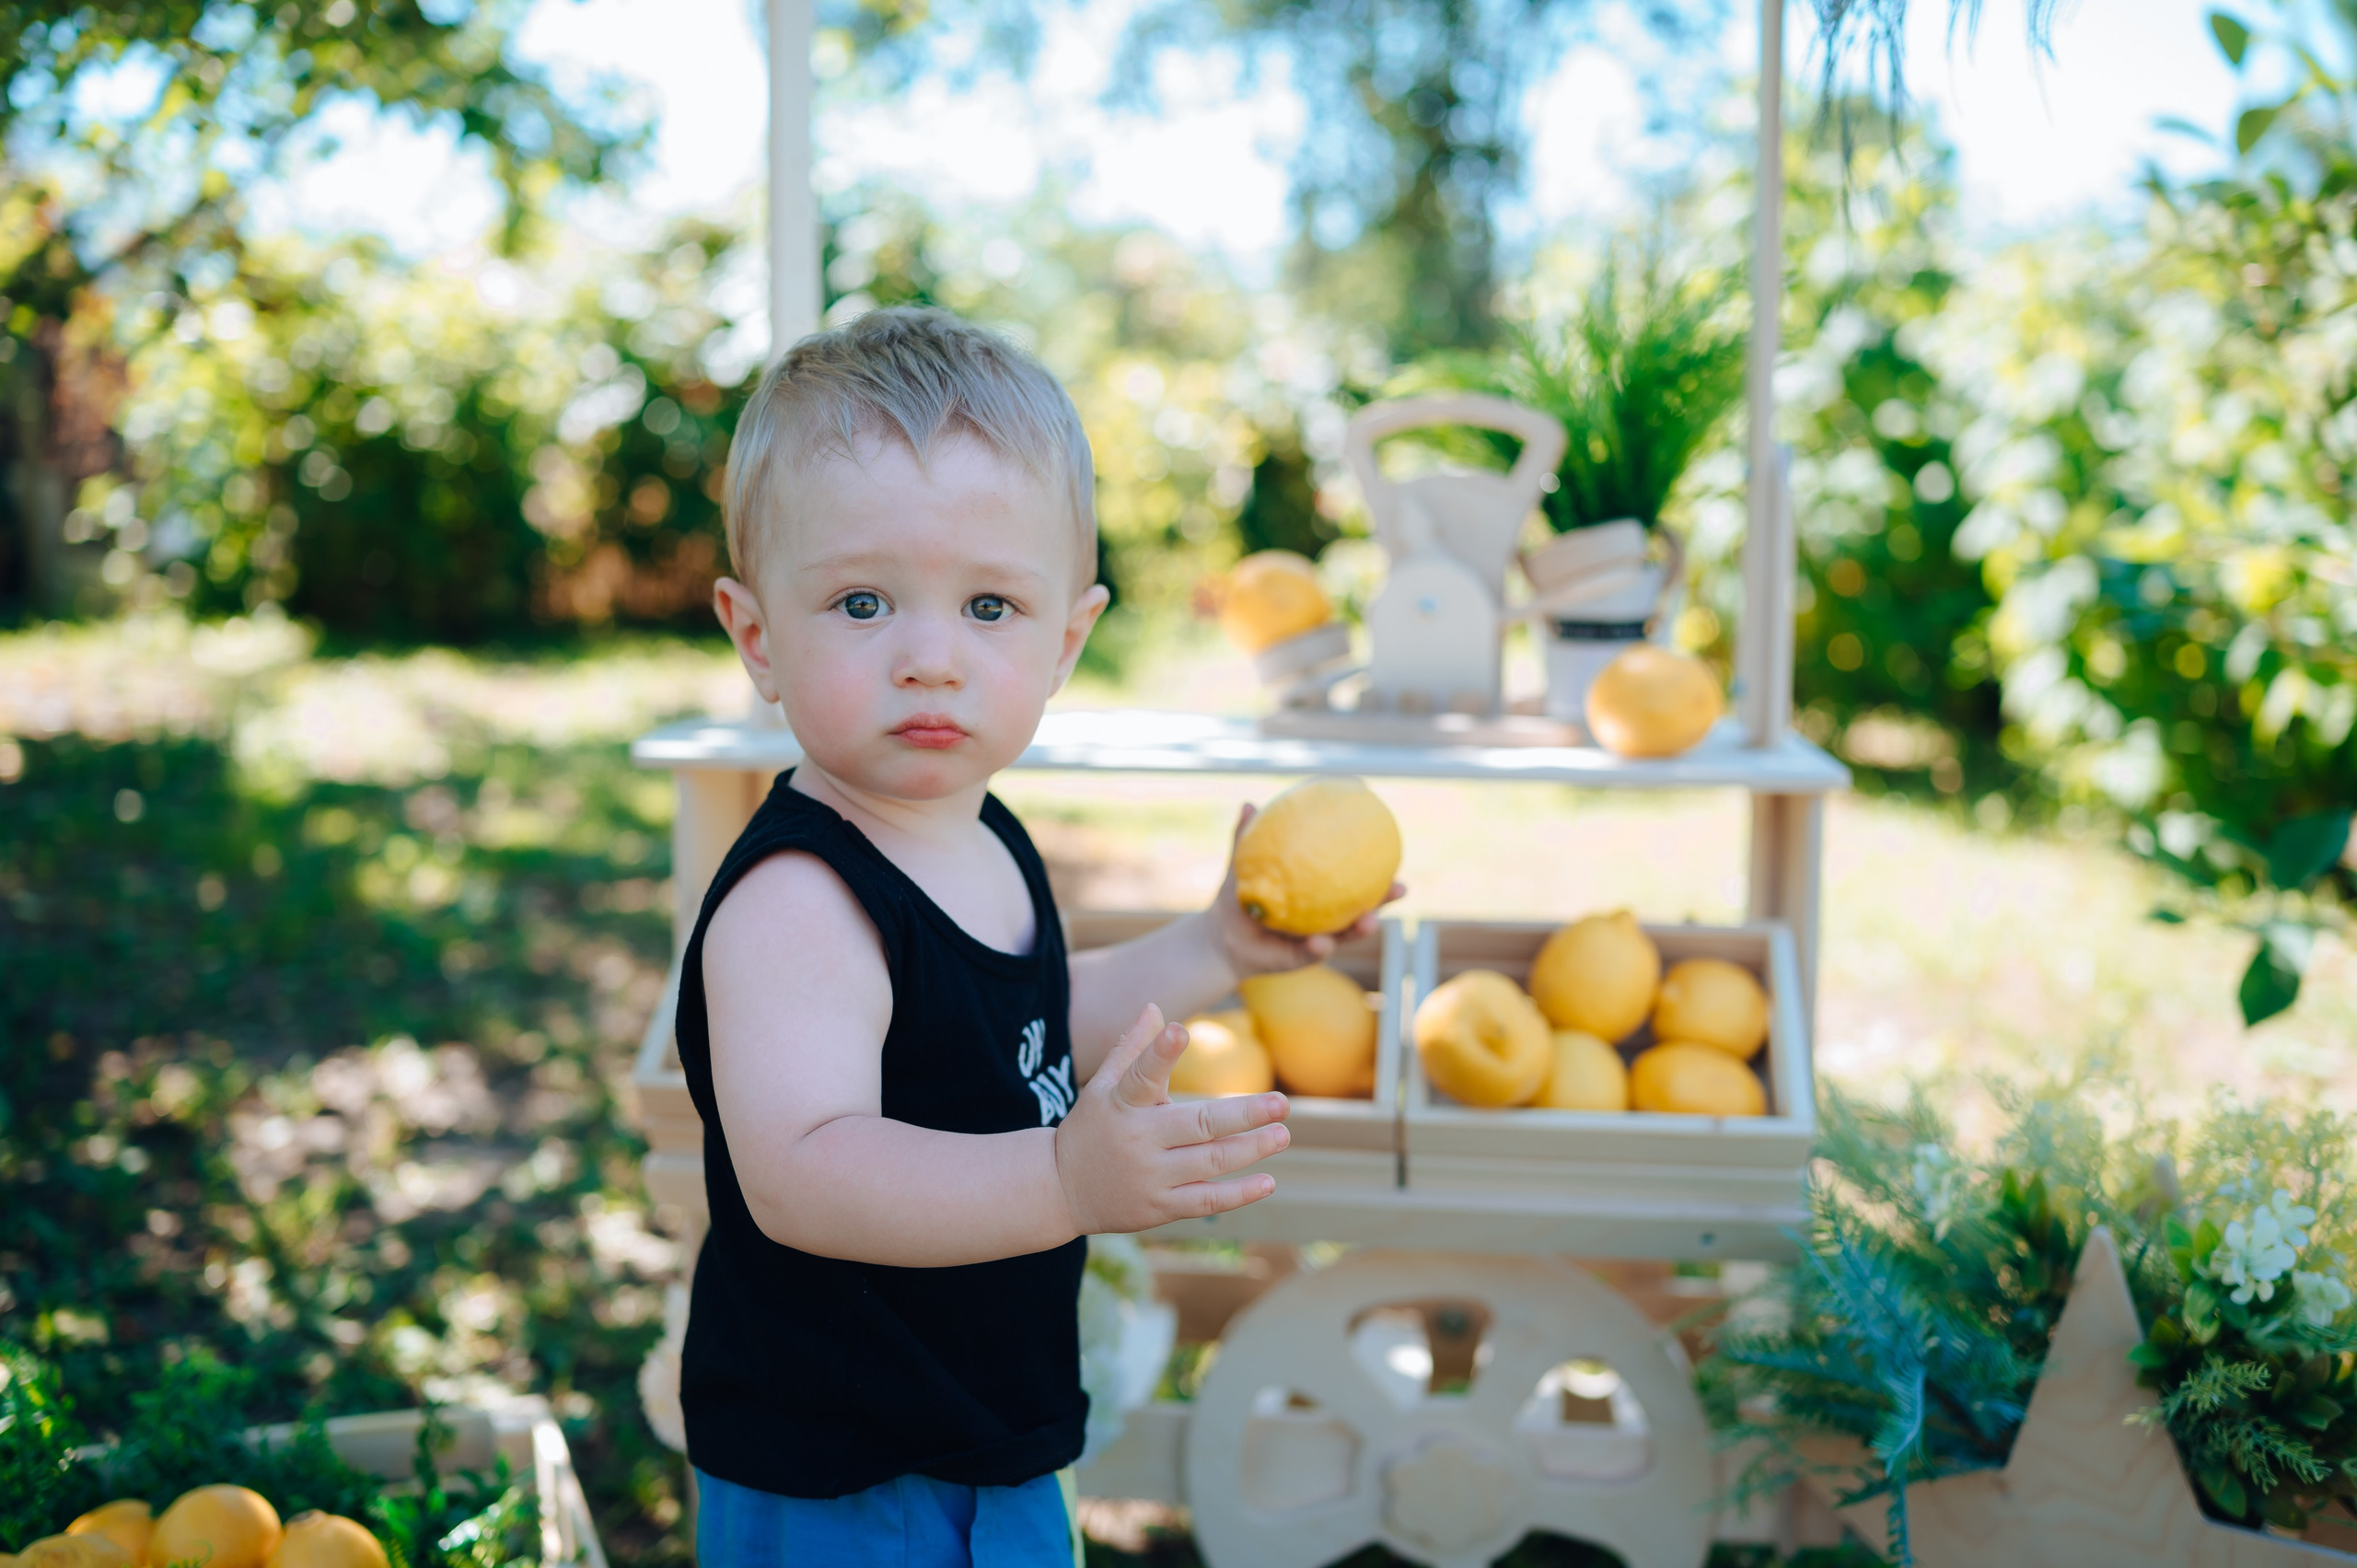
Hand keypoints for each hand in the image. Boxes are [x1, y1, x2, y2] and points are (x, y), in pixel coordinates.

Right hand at [1053, 1005, 1290, 1233]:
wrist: (1058, 1189)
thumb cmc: (1090, 1128)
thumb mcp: (1102, 1086)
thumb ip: (1132, 1048)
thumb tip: (1156, 1007)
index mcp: (1121, 1103)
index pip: (1141, 1074)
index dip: (1159, 1052)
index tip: (1178, 1029)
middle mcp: (1137, 1139)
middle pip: (1198, 1124)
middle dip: (1244, 1114)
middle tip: (1282, 1103)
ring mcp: (1149, 1176)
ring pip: (1210, 1162)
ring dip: (1251, 1149)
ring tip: (1283, 1133)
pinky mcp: (1158, 1207)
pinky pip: (1205, 1200)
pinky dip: (1238, 1193)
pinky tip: (1268, 1181)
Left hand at [1206, 803, 1406, 978]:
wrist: (1220, 938)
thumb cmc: (1237, 898)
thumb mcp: (1241, 865)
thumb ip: (1245, 838)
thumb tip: (1249, 803)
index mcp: (1319, 891)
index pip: (1353, 876)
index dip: (1375, 865)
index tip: (1392, 845)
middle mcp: (1325, 915)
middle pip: (1364, 906)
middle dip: (1384, 899)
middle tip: (1401, 887)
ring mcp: (1317, 938)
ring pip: (1347, 934)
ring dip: (1361, 928)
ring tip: (1369, 921)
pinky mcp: (1301, 959)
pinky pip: (1313, 953)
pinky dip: (1319, 947)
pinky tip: (1322, 942)